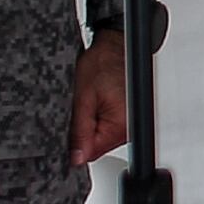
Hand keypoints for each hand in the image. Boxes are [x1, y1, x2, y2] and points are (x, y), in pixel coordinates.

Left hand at [68, 32, 128, 166]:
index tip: (72, 124)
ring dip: (92, 124)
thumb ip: (80, 131)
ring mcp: (131, 123)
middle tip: (83, 107)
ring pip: (102, 137)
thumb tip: (77, 157)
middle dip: (85, 131)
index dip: (76, 141)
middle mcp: (131, 127)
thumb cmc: (102, 64)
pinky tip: (98, 101)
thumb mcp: (82, 99)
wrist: (116, 46)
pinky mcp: (129, 117)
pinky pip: (109, 127)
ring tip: (92, 100)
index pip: (92, 152)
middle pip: (98, 145)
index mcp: (121, 125)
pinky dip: (99, 118)